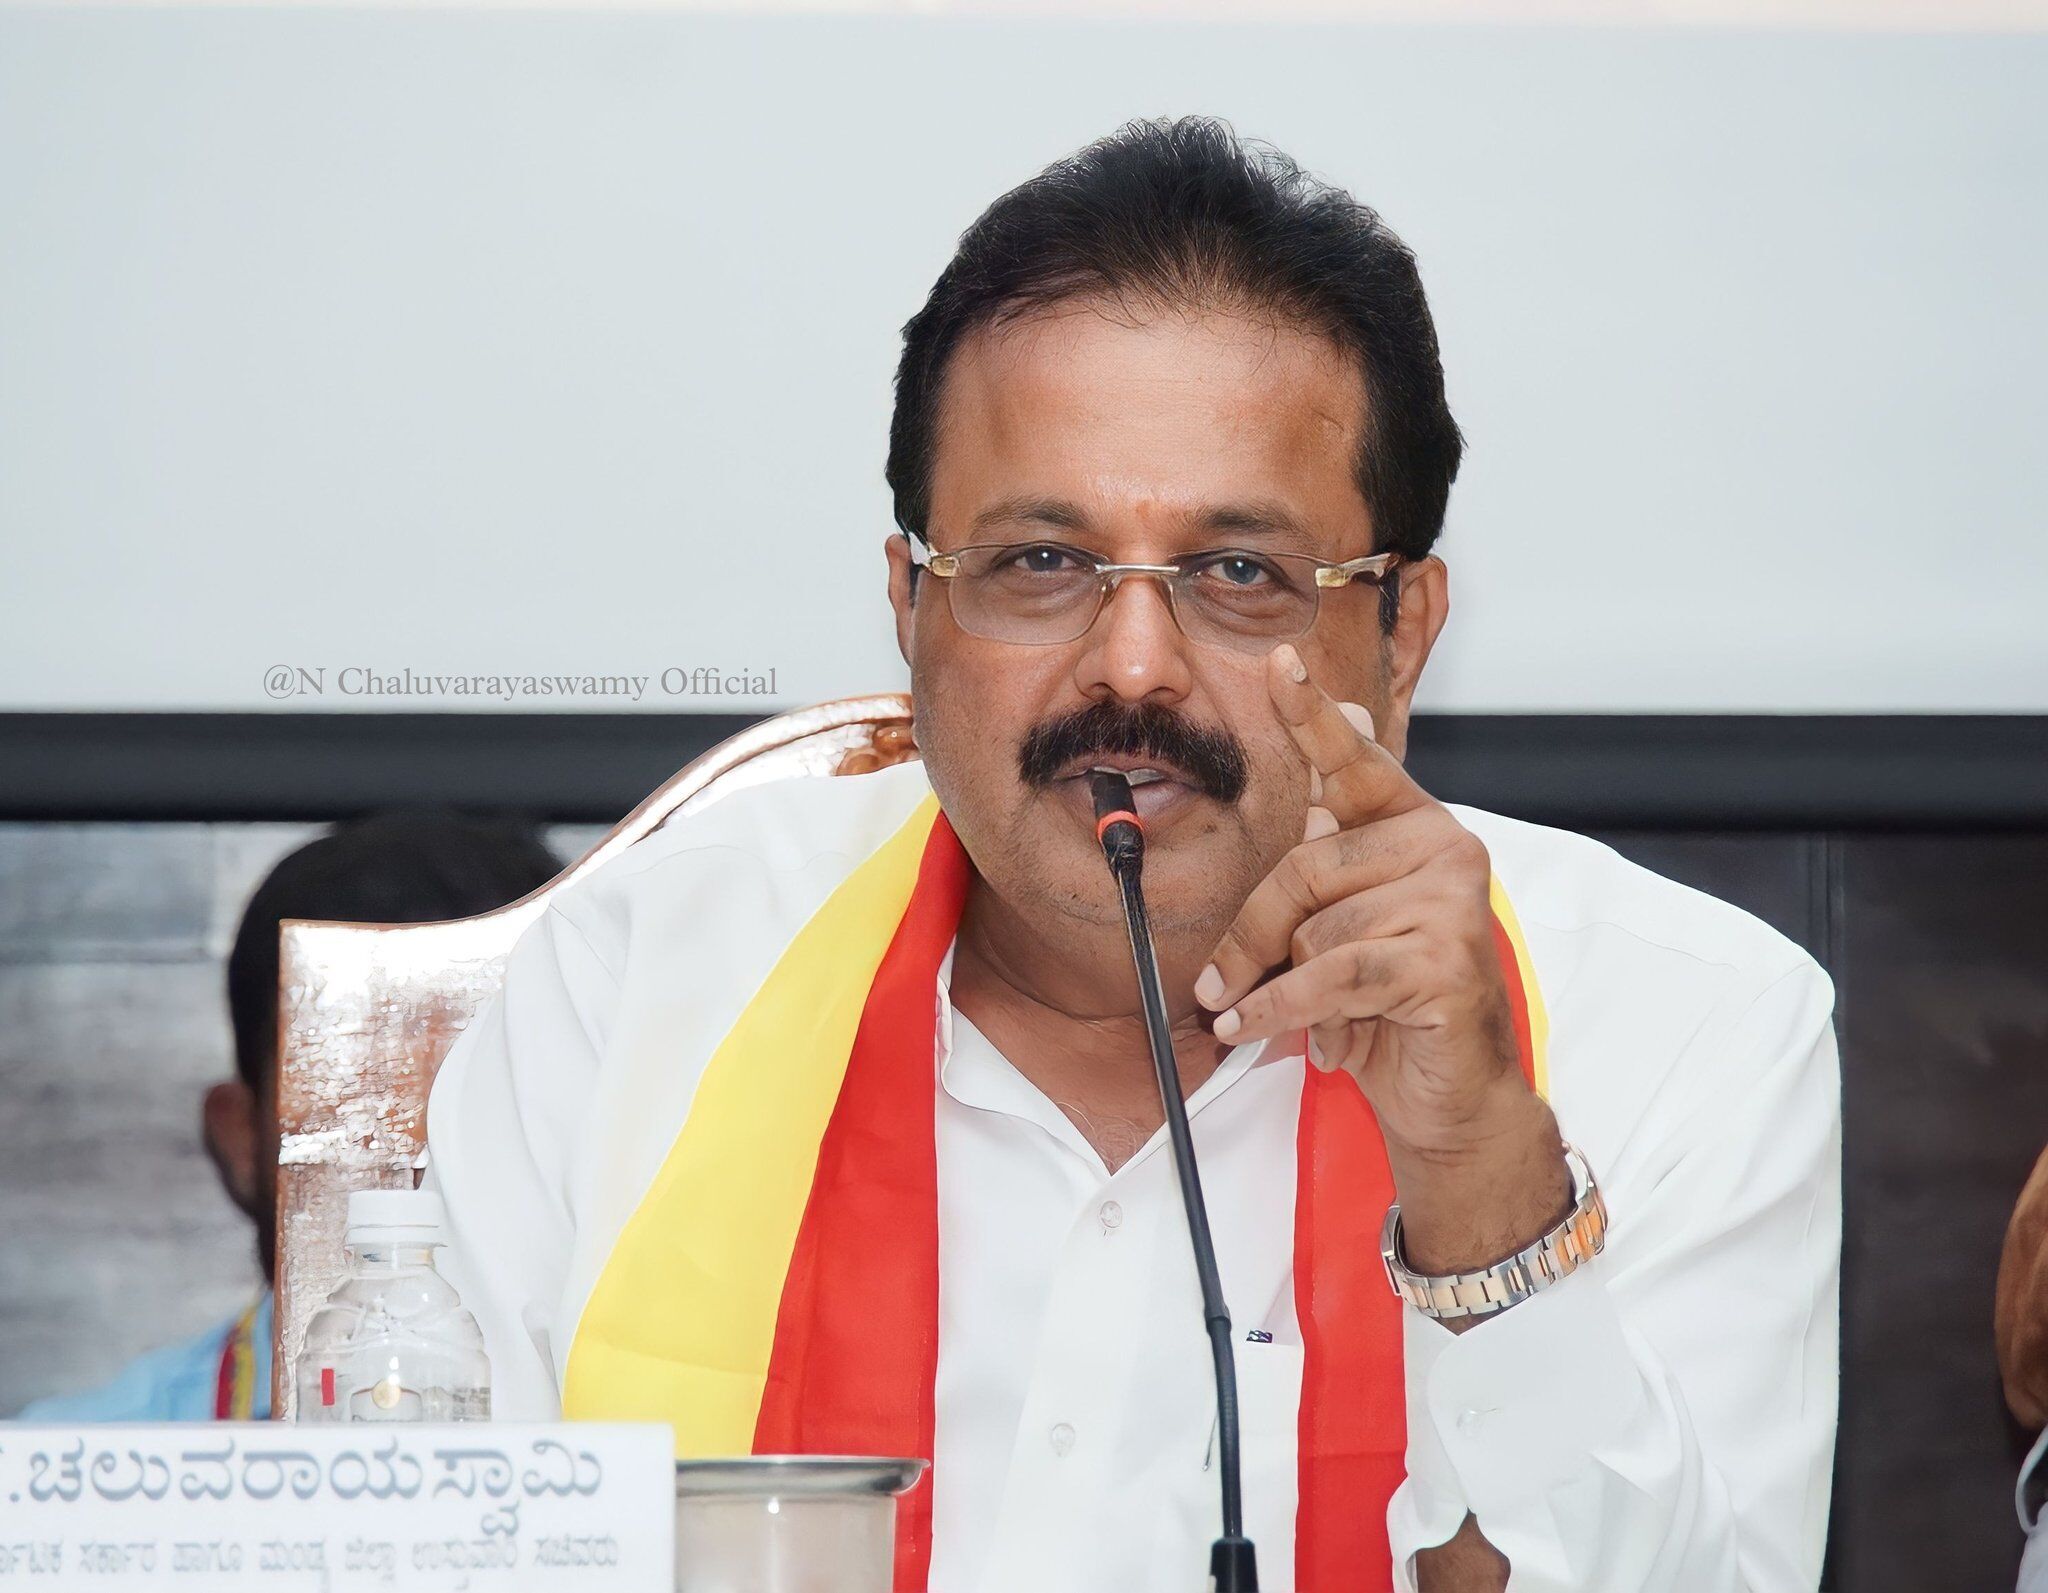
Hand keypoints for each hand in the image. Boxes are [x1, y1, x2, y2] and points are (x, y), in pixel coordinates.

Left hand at [1194, 642, 1529, 1162]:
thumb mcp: (1337, 931)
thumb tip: (1308, 799)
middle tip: (1219, 983)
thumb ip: (1322, 871)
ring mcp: (1451, 902)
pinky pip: (1333, 974)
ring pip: (1316, 926)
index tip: (1280, 666)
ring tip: (1289, 1016)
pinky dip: (1284, 1007)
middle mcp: (1443, 848)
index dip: (1312, 716)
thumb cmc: (1389, 1008)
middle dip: (1252, 934)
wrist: (1450, 1095)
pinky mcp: (1445, 960)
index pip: (1355, 761)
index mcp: (1413, 827)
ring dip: (1280, 983)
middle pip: (1304, 865)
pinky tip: (1260, 1027)